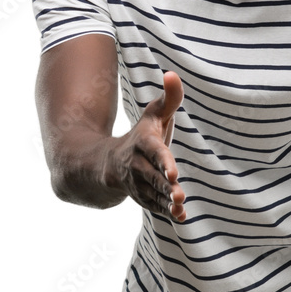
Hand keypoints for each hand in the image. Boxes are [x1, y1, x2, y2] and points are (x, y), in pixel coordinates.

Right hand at [103, 71, 185, 220]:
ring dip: (166, 202)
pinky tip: (180, 217)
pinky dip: (165, 212)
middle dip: (165, 186)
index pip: (154, 151)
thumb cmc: (142, 136)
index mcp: (144, 143)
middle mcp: (137, 165)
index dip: (163, 161)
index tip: (173, 173)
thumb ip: (169, 98)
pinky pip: (153, 206)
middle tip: (179, 194)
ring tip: (181, 207)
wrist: (109, 164)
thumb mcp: (154, 115)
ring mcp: (138, 183)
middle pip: (153, 176)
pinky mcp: (142, 198)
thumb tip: (172, 74)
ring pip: (153, 194)